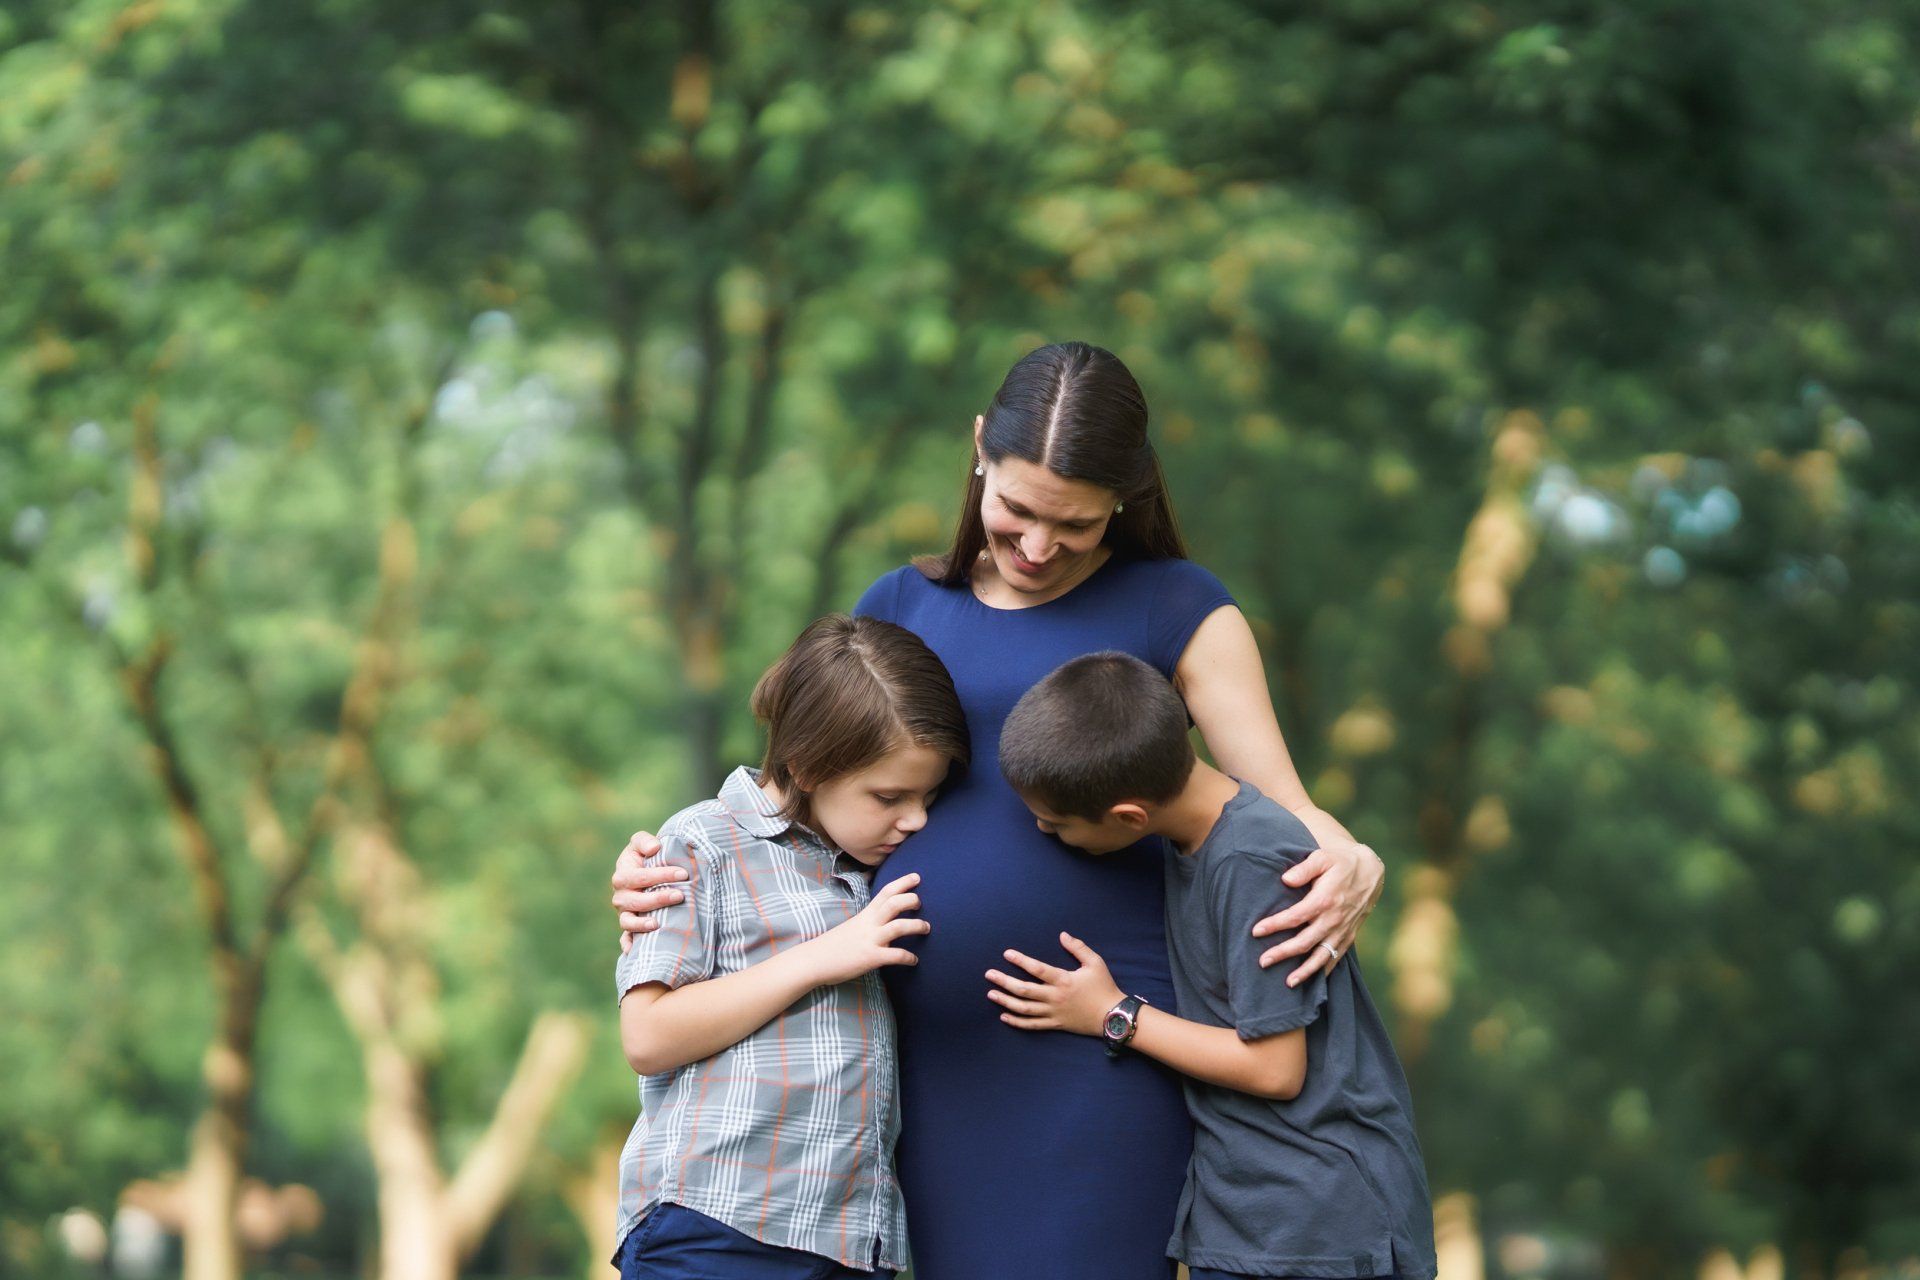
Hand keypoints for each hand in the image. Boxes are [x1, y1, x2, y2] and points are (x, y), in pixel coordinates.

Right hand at [610, 830, 690, 953]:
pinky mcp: (629, 927)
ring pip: (628, 921)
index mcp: (623, 875)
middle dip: (658, 898)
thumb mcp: (642, 843)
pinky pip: (625, 939)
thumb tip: (654, 849)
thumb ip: (644, 841)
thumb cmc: (646, 857)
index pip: (639, 876)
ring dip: (641, 924)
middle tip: (680, 896)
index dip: (661, 875)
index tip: (683, 874)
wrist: (646, 872)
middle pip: (635, 901)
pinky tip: (634, 951)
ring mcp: (624, 913)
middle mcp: (621, 896)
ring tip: (657, 924)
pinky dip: (628, 945)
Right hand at [802, 874, 928, 984]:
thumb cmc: (832, 945)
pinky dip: (908, 957)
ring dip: (917, 925)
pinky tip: (914, 960)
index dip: (902, 883)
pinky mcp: (870, 957)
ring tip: (926, 928)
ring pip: (899, 927)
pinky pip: (895, 955)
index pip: (885, 892)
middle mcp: (869, 924)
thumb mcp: (852, 927)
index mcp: (865, 915)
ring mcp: (870, 940)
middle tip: (921, 903)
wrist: (813, 961)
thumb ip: (867, 923)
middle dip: (911, 900)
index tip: (917, 877)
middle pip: (894, 904)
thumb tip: (881, 922)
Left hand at [986, 932, 1123, 1036]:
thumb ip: (1078, 947)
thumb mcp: (1095, 963)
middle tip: (989, 974)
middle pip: (1024, 990)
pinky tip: (1004, 1016)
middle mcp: (1055, 997)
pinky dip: (1016, 1022)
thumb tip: (1062, 935)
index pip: (1037, 969)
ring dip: (1005, 1001)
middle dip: (1004, 981)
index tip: (1007, 954)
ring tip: (991, 994)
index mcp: (1063, 980)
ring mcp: (1053, 1013)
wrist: (1113, 1016)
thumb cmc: (1104, 987)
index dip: (1021, 961)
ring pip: (1024, 1008)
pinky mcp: (1055, 1024)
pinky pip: (1032, 1025)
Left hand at [1252, 839, 1384, 984]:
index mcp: (1324, 899)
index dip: (1275, 925)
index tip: (1256, 931)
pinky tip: (1312, 981)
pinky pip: (1336, 957)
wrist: (1370, 871)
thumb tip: (1285, 879)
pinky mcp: (1349, 935)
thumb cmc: (1340, 863)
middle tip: (1262, 962)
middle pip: (1305, 942)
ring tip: (1288, 983)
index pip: (1295, 916)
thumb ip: (1304, 868)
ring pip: (1321, 955)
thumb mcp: (1322, 857)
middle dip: (1283, 953)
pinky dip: (1324, 970)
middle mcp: (1334, 919)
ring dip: (1305, 971)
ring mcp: (1343, 930)